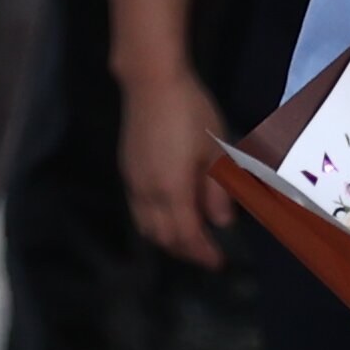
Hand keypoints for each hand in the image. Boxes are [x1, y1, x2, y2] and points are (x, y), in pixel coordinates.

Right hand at [117, 56, 227, 263]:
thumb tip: (222, 223)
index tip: (218, 263)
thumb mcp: (215, 150)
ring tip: (190, 242)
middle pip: (162, 236)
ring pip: (145, 226)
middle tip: (207, 256)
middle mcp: (146, 192)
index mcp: (171, 189)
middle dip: (184, 251)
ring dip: (167, 240)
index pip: (186, 234)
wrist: (152, 86)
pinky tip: (170, 218)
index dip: (202, 252)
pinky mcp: (127, 172)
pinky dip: (154, 224)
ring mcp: (132, 182)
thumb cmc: (191, 114)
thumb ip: (218, 189)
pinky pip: (138, 211)